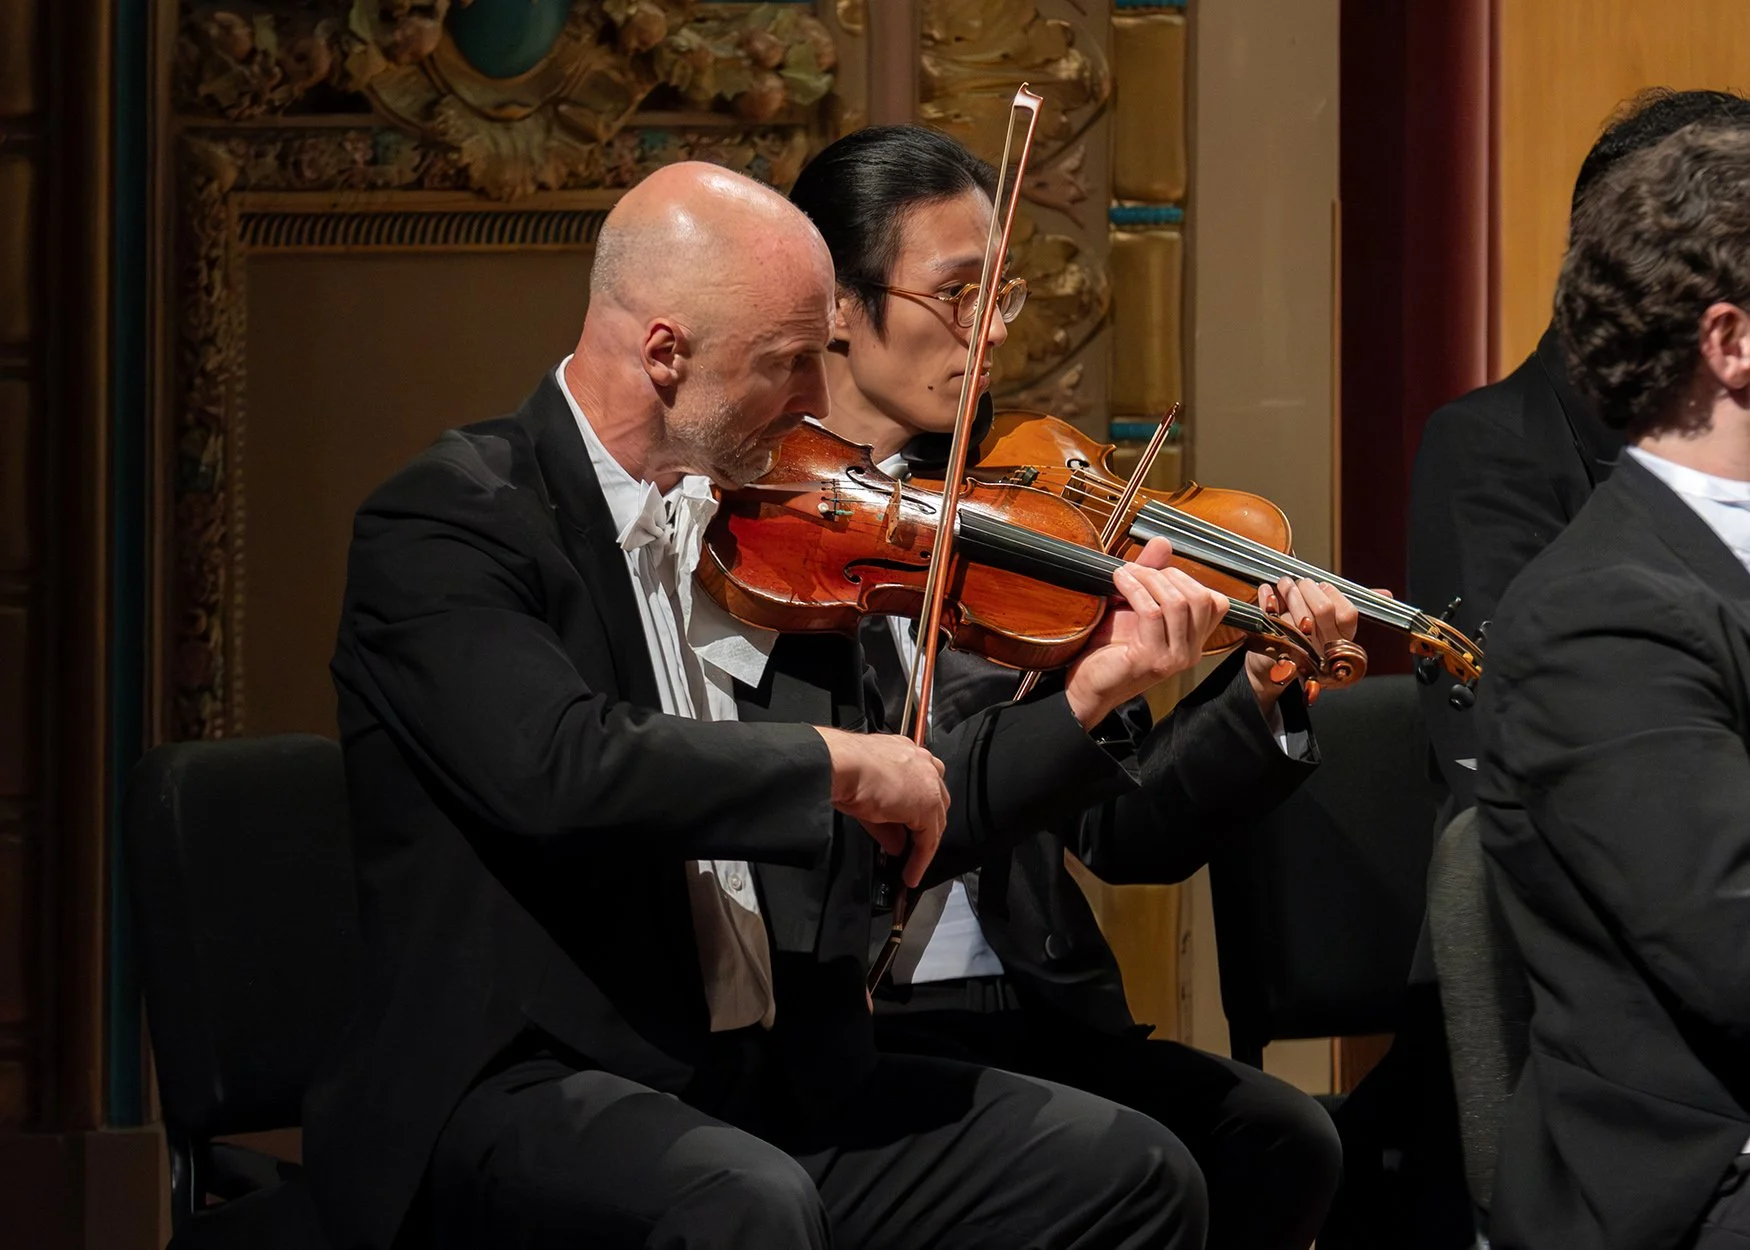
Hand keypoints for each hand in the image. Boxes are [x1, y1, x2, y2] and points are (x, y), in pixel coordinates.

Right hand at [814, 727, 948, 887]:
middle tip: (913, 848)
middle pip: (936, 801)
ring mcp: (928, 783)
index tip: (907, 831)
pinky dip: (920, 859)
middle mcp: (922, 763)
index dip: (915, 811)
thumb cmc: (842, 768)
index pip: (921, 785)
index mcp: (906, 753)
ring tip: (912, 867)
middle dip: (926, 826)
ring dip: (924, 846)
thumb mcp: (867, 799)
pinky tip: (910, 873)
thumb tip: (896, 845)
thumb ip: (887, 824)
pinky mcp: (927, 804)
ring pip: (935, 821)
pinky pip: (929, 839)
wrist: (840, 763)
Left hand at [1065, 538, 1228, 728]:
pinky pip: (1152, 612)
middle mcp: (1191, 652)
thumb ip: (1151, 577)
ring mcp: (1174, 658)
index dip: (1188, 579)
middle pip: (1199, 598)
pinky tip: (1119, 581)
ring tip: (1126, 574)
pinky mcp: (1152, 659)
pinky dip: (1135, 590)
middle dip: (1167, 575)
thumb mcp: (1136, 607)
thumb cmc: (1110, 649)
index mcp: (1193, 641)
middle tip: (1137, 570)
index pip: (1216, 603)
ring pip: (1177, 603)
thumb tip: (1163, 542)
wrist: (1088, 686)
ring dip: (1149, 580)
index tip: (1157, 573)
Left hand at [1246, 577, 1362, 706]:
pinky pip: (1270, 619)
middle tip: (1300, 582)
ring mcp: (1300, 651)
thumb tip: (1387, 594)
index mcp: (1342, 642)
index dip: (1335, 594)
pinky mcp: (1274, 650)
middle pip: (1322, 610)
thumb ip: (1351, 608)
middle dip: (1310, 589)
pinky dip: (1267, 599)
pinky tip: (1266, 590)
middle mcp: (1324, 649)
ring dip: (1290, 591)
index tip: (1323, 585)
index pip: (1348, 614)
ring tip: (1285, 583)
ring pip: (1298, 615)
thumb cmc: (1304, 640)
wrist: (1270, 668)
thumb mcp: (1331, 625)